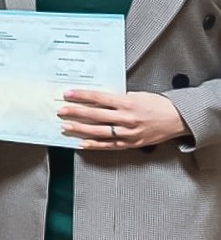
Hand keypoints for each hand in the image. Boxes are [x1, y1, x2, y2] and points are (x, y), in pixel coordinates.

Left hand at [58, 89, 188, 149]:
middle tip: (61, 110)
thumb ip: (117, 98)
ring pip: (100, 132)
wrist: (177, 119)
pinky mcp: (132, 143)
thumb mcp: (136, 95)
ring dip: (81, 129)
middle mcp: (127, 118)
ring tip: (66, 126)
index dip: (82, 96)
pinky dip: (96, 145)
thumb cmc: (157, 104)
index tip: (68, 94)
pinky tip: (83, 143)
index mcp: (127, 103)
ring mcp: (129, 133)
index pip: (99, 98)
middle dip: (76, 112)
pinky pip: (110, 145)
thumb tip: (96, 99)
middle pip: (96, 115)